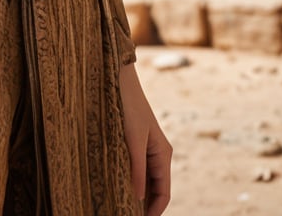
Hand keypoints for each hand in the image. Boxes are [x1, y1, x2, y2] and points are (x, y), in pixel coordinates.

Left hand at [119, 63, 171, 215]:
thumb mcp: (133, 139)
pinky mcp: (134, 143)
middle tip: (127, 215)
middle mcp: (157, 154)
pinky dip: (131, 181)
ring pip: (145, 180)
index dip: (154, 211)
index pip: (164, 193)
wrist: (119, 79)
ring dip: (137, 195)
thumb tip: (138, 198)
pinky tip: (118, 187)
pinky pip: (136, 169)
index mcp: (163, 154)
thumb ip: (136, 168)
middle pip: (155, 190)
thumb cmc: (128, 106)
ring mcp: (146, 149)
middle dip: (145, 206)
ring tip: (121, 207)